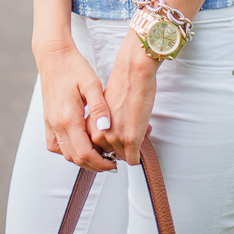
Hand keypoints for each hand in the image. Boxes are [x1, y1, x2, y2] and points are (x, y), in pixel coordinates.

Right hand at [34, 40, 116, 171]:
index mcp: (69, 118)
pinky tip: (80, 144)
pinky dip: (68, 151)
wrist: (53, 56)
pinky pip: (55, 145)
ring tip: (99, 154)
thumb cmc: (74, 67)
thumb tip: (106, 129)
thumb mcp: (92, 84)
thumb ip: (99, 107)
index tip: (115, 163)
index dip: (101, 163)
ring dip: (82, 158)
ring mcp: (50, 123)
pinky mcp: (47, 120)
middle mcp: (57, 124)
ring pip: (64, 154)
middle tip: (111, 162)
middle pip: (75, 158)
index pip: (84, 153)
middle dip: (94, 165)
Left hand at [90, 30, 158, 165]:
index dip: (108, 142)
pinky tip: (142, 137)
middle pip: (110, 154)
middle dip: (121, 146)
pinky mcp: (131, 139)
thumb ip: (104, 123)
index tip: (117, 135)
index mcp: (91, 126)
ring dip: (132, 147)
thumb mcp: (104, 107)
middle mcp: (100, 134)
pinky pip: (133, 160)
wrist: (133, 72)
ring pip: (123, 156)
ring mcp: (115, 138)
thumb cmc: (122, 84)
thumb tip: (112, 134)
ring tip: (139, 127)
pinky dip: (138, 156)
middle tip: (131, 129)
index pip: (96, 148)